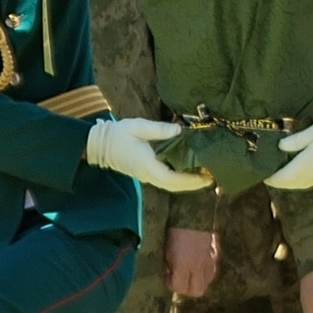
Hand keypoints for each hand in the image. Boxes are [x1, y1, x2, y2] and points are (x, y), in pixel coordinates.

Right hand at [87, 115, 209, 190]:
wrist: (100, 144)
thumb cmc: (118, 134)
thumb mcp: (138, 127)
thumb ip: (159, 130)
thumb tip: (180, 130)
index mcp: (147, 165)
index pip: (172, 177)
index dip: (190, 179)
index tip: (206, 176)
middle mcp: (148, 175)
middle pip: (175, 186)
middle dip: (194, 184)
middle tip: (213, 178)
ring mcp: (147, 176)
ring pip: (171, 185)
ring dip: (188, 183)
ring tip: (205, 176)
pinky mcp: (147, 174)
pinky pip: (167, 181)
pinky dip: (180, 179)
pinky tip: (189, 172)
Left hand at [165, 226, 221, 299]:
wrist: (194, 210)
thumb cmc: (174, 228)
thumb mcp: (166, 248)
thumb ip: (169, 264)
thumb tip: (170, 272)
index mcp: (183, 264)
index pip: (179, 288)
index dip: (171, 284)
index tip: (167, 276)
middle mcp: (199, 266)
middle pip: (196, 292)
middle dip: (185, 289)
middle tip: (178, 279)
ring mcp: (210, 261)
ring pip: (206, 283)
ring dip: (196, 282)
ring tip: (188, 272)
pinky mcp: (217, 254)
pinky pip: (211, 272)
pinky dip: (204, 273)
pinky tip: (197, 264)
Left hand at [263, 118, 312, 192]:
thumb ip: (295, 141)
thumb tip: (280, 146)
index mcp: (300, 168)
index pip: (278, 179)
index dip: (267, 177)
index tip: (258, 171)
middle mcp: (307, 177)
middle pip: (286, 183)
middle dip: (275, 179)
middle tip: (267, 170)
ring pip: (296, 184)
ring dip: (286, 179)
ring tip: (280, 169)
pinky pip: (305, 182)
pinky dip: (297, 178)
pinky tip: (298, 169)